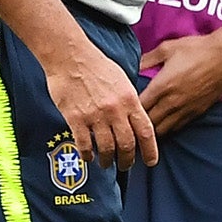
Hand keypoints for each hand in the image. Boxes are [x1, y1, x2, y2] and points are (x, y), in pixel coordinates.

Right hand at [47, 41, 156, 169]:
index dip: (150, 150)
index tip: (151, 162)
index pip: (146, 131)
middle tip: (125, 165)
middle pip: (127, 145)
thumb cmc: (97, 66)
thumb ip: (130, 102)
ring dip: (107, 160)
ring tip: (105, 163)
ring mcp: (95, 116)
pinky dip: (87, 155)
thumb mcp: (123, 81)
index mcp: (130, 100)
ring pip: (106, 148)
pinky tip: (88, 156)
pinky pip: (84, 145)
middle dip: (127, 160)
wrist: (70, 56)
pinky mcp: (75, 119)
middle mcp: (115, 110)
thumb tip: (135, 121)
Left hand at [138, 32, 221, 137]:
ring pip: (162, 131)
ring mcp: (185, 110)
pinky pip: (177, 128)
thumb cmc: (197, 49)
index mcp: (161, 86)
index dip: (128, 110)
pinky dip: (167, 128)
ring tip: (144, 126)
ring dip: (152, 130)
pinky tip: (163, 123)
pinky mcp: (196, 113)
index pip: (138, 107)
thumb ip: (147, 58)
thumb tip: (133, 66)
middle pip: (148, 124)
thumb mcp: (167, 48)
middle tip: (130, 121)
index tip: (123, 108)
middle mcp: (172, 102)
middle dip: (138, 124)